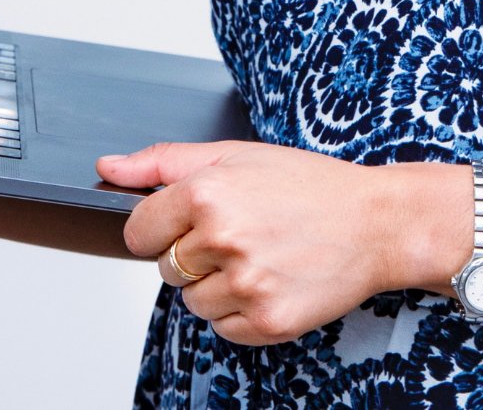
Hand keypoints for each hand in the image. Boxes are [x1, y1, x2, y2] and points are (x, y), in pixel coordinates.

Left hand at [96, 139, 399, 346]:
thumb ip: (163, 162)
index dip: (160, 226)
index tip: (189, 220)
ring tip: (260, 254)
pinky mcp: (265, 321)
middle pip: (165, 268)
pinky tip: (272, 279)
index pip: (137, 231)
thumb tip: (107, 167)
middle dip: (193, 253)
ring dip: (216, 284)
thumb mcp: (235, 155)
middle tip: (242, 230)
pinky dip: (240, 310)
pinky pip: (222, 327)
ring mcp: (244, 284)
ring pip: (191, 302)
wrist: (375, 222)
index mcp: (207, 192)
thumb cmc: (307, 184)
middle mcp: (222, 239)